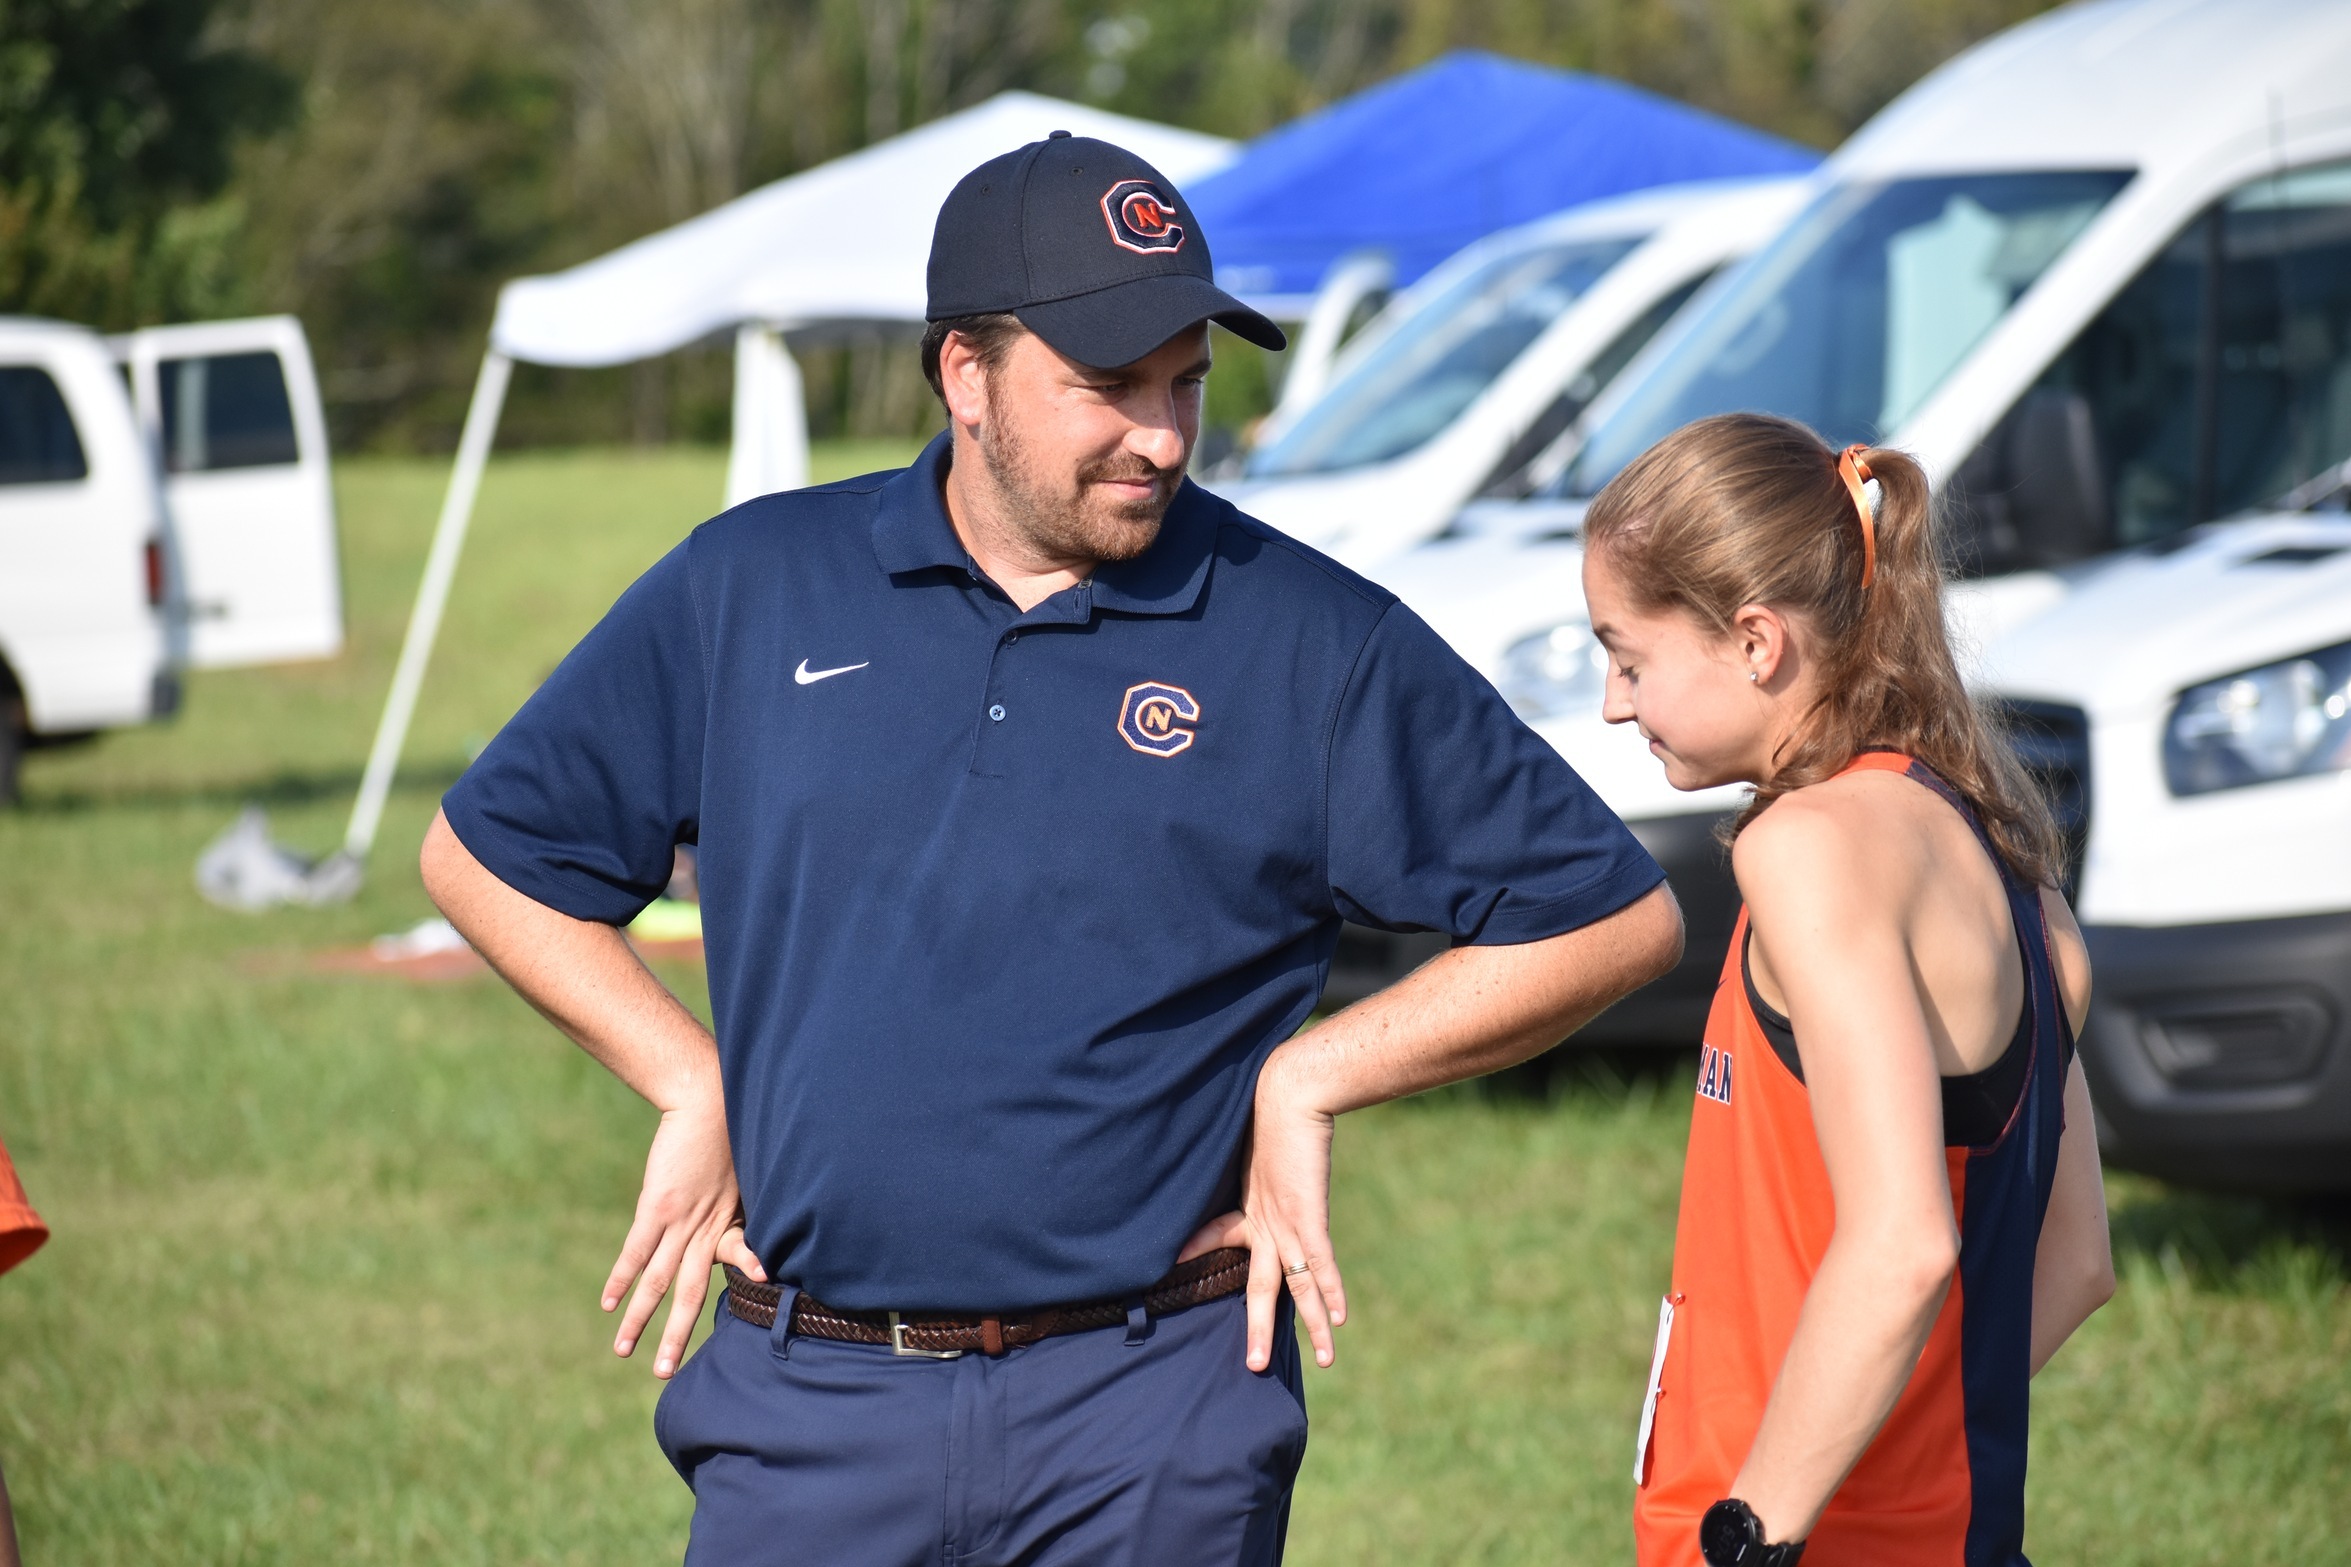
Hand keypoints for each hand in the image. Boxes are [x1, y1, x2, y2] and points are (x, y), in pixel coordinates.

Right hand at [601, 1091, 764, 1377]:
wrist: (709, 1098)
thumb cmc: (735, 1131)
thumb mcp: (753, 1170)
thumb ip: (749, 1202)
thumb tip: (766, 1226)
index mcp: (732, 1221)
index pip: (736, 1262)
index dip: (742, 1278)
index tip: (751, 1298)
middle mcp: (708, 1229)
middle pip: (690, 1293)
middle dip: (675, 1334)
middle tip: (663, 1373)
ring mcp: (681, 1220)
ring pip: (657, 1281)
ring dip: (639, 1319)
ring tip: (623, 1351)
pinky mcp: (657, 1207)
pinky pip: (637, 1252)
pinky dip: (622, 1279)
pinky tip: (609, 1304)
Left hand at [1177, 1049, 1346, 1371]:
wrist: (1288, 1092)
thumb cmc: (1269, 1109)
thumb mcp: (1255, 1141)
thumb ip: (1251, 1157)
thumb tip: (1247, 1146)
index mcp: (1250, 1205)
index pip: (1216, 1236)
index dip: (1196, 1248)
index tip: (1177, 1260)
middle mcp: (1266, 1223)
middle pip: (1258, 1287)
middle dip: (1257, 1328)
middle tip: (1255, 1366)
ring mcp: (1287, 1224)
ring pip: (1297, 1287)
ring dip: (1311, 1327)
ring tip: (1325, 1363)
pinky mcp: (1309, 1217)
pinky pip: (1320, 1265)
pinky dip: (1331, 1293)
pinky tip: (1340, 1320)